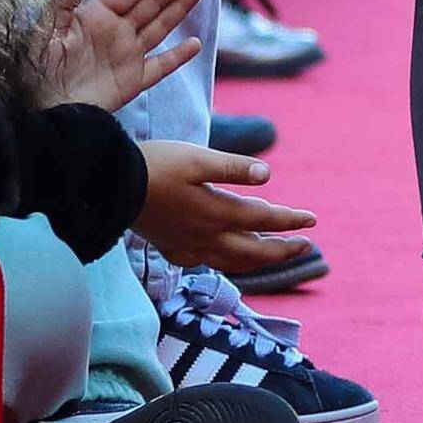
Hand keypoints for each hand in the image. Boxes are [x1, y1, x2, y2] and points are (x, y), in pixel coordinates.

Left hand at [42, 0, 207, 114]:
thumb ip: (61, 5)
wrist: (44, 113)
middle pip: (151, 2)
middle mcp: (115, 32)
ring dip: (180, 6)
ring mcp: (126, 56)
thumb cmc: (37, 72)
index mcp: (95, 17)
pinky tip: (194, 43)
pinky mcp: (132, 82)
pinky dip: (178, 56)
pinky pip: (160, 66)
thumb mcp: (43, 34)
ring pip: (160, 25)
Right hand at [134, 140, 317, 275]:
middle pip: (253, 252)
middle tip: (306, 247)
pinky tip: (222, 257)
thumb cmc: (156, 165)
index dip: (291, 221)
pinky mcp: (170, 246)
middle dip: (282, 250)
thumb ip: (233, 168)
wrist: (110, 187)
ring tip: (274, 255)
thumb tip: (267, 176)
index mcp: (217, 213)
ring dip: (257, 260)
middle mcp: (205, 236)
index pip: (264, 221)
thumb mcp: (197, 159)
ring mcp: (187, 245)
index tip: (312, 221)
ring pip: (231, 262)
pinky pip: (204, 262)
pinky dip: (223, 263)